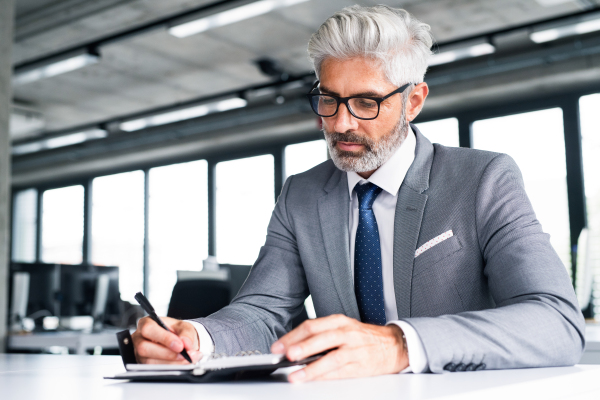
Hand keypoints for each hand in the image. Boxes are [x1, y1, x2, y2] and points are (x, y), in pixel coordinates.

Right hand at [132, 316, 201, 363]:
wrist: (179, 343)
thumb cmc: (177, 331)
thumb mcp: (184, 327)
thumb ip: (186, 333)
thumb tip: (186, 344)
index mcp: (146, 323)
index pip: (148, 329)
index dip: (164, 338)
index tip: (180, 346)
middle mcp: (139, 338)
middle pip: (144, 347)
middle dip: (167, 353)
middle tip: (184, 355)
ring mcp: (138, 353)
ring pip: (148, 362)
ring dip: (170, 363)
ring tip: (186, 360)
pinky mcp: (143, 365)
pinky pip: (153, 370)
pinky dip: (169, 368)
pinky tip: (180, 364)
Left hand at [271, 314, 407, 382]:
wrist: (394, 345)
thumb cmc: (364, 337)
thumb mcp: (344, 328)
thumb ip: (321, 335)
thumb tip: (294, 347)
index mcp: (339, 321)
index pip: (312, 326)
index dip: (293, 336)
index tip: (278, 346)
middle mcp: (347, 333)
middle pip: (320, 338)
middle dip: (300, 347)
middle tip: (285, 354)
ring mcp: (354, 349)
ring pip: (330, 357)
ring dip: (311, 367)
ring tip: (296, 373)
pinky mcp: (360, 366)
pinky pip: (340, 372)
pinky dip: (324, 376)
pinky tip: (313, 379)